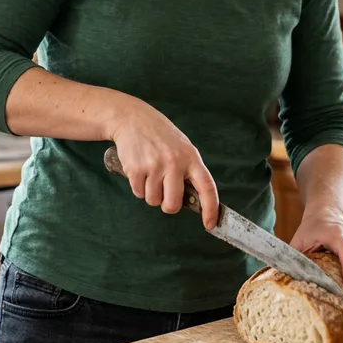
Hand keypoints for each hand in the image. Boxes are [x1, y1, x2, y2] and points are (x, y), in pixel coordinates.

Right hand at [110, 98, 218, 229]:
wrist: (132, 118)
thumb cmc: (159, 135)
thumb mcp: (181, 147)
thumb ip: (188, 170)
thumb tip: (192, 199)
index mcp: (191, 157)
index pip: (207, 187)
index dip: (210, 208)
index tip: (210, 224)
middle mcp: (175, 162)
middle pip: (173, 204)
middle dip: (168, 205)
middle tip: (164, 193)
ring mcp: (155, 166)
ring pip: (153, 200)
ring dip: (150, 193)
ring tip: (149, 172)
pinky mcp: (136, 169)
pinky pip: (138, 193)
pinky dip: (137, 186)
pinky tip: (139, 169)